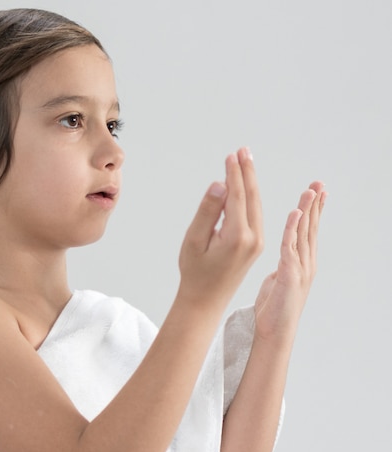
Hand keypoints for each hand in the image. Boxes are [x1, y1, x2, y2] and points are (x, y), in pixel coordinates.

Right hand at [178, 147, 263, 308]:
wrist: (205, 301)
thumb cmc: (195, 272)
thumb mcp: (194, 240)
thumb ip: (208, 211)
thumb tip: (220, 185)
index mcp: (237, 237)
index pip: (238, 196)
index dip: (234, 174)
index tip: (231, 155)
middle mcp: (253, 238)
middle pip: (252, 197)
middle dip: (247, 172)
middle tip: (243, 150)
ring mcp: (257, 243)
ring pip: (256, 205)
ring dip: (250, 182)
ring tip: (245, 162)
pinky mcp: (256, 246)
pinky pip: (255, 215)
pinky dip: (250, 198)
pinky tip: (245, 187)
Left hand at [254, 182, 325, 343]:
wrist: (275, 332)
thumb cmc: (274, 308)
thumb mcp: (280, 281)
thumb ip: (284, 266)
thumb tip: (284, 259)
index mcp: (301, 262)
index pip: (308, 231)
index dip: (313, 211)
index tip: (316, 192)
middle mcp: (305, 263)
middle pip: (311, 228)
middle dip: (315, 204)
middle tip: (319, 183)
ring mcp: (300, 268)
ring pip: (304, 234)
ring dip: (307, 211)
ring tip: (310, 191)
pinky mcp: (290, 275)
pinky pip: (290, 248)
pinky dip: (292, 230)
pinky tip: (294, 214)